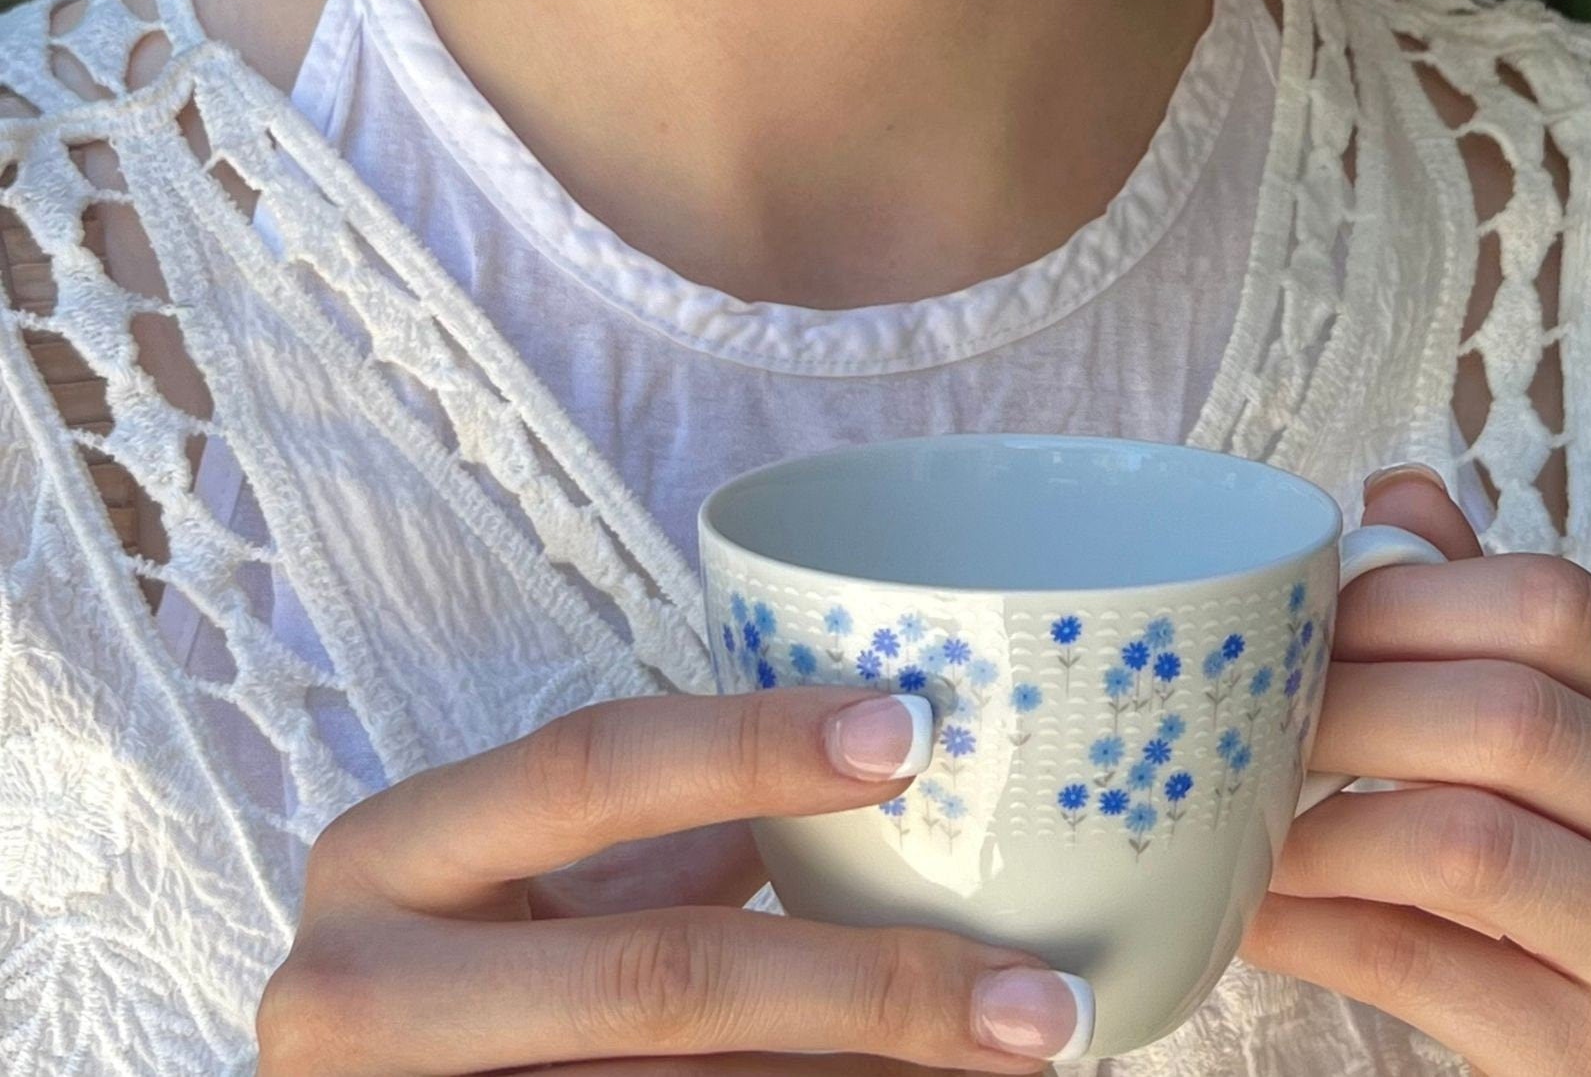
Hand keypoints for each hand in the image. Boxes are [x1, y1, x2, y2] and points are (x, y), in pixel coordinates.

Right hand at [255, 685, 1089, 1075]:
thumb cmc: (477, 953)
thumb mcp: (544, 872)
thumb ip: (680, 822)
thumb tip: (908, 760)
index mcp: (389, 856)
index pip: (586, 769)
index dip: (750, 743)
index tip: (914, 733)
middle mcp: (362, 997)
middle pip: (659, 978)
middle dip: (873, 988)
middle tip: (1040, 999)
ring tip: (1020, 1053)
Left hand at [1237, 467, 1590, 1076]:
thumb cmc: (1552, 876)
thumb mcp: (1535, 735)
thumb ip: (1474, 611)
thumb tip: (1396, 494)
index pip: (1559, 605)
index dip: (1407, 598)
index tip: (1302, 618)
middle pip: (1512, 716)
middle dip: (1351, 705)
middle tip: (1247, 714)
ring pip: (1470, 843)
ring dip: (1321, 820)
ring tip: (1239, 809)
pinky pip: (1428, 967)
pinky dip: (1317, 927)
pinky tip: (1253, 909)